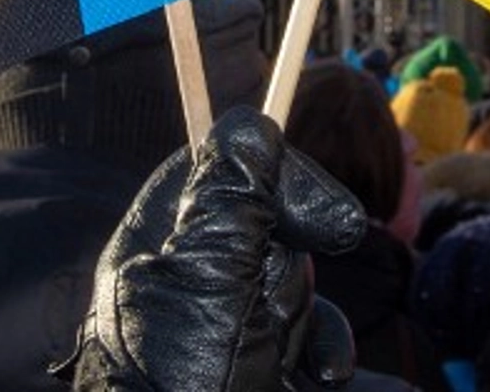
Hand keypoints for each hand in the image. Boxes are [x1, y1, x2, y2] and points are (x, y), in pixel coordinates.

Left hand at [67, 106, 367, 391]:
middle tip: (267, 315)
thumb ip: (234, 196)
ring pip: (298, 295)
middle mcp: (187, 287)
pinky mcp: (259, 372)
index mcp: (158, 249)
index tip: (331, 222)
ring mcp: (224, 337)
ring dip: (307, 328)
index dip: (280, 183)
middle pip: (272, 235)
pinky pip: (311, 345)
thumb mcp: (207, 277)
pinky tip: (323, 380)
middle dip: (290, 275)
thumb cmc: (180, 385)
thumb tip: (250, 124)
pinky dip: (326, 357)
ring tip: (278, 368)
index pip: (224, 171)